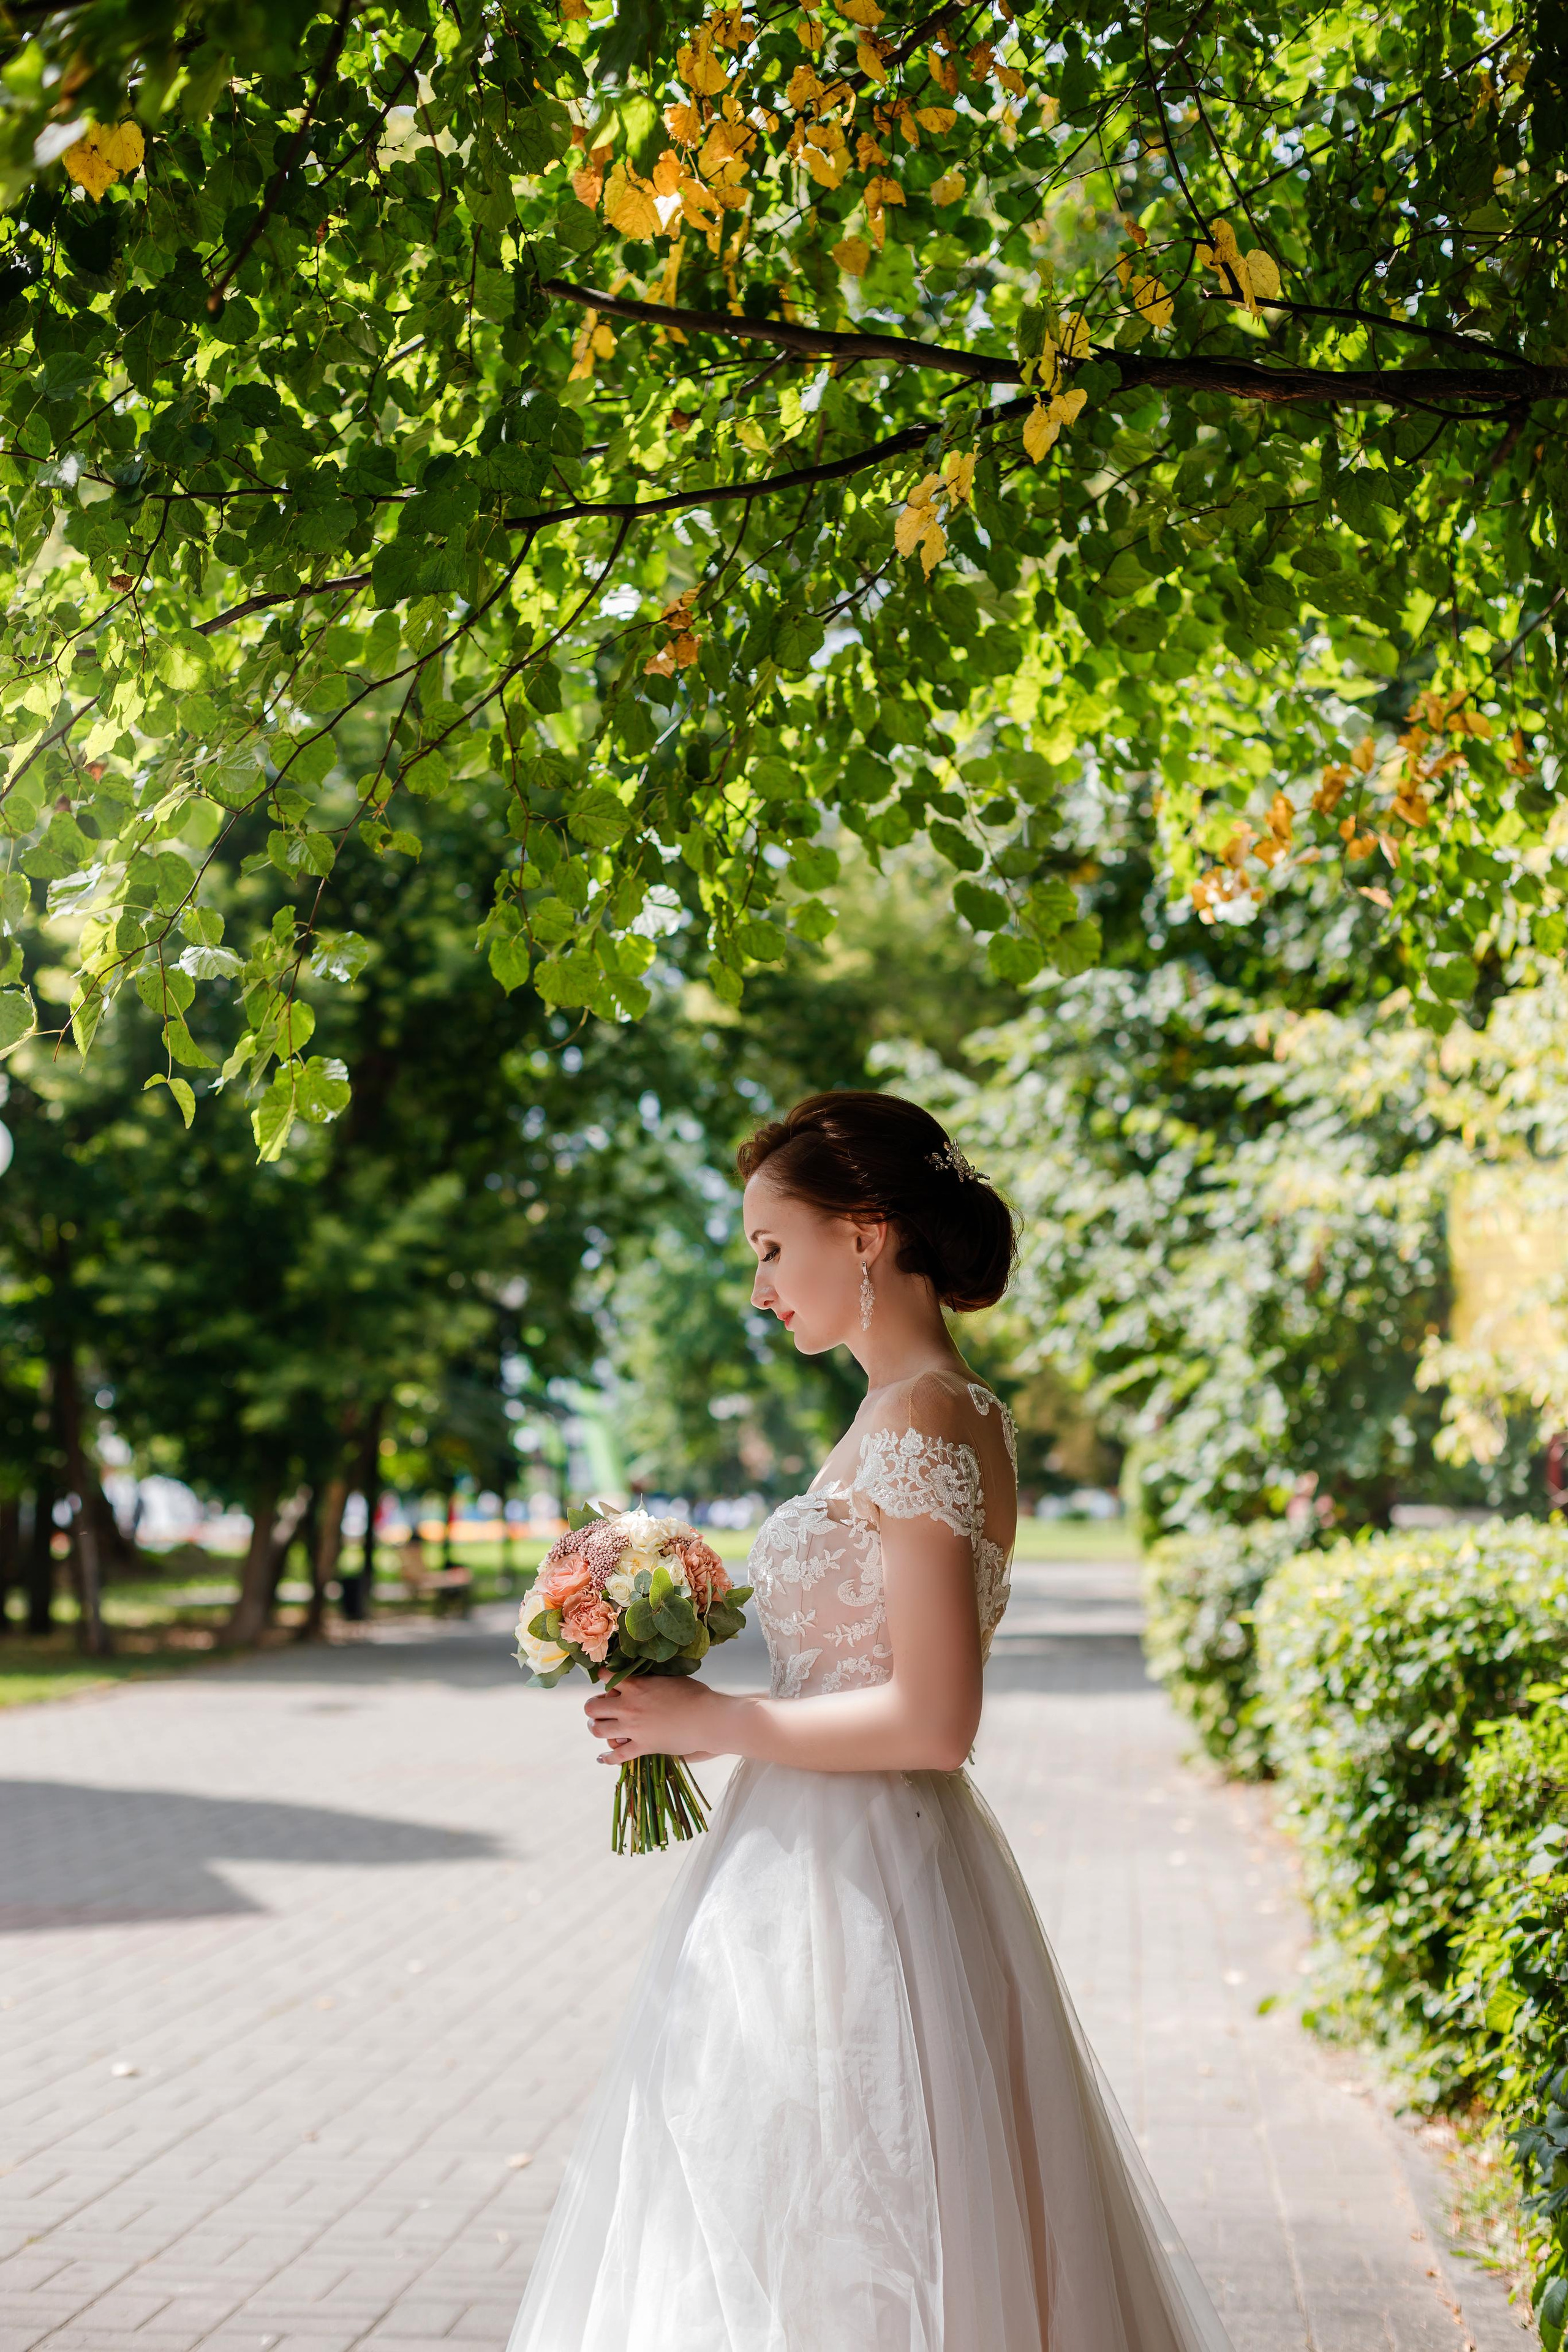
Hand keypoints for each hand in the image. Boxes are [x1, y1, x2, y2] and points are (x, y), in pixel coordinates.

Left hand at [585, 1675, 729, 1764]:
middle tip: (599, 1710)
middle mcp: (628, 1706)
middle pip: (592, 1707)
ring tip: (599, 1727)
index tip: (605, 1680)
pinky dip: (607, 1758)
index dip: (603, 1678)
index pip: (605, 1677)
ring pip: (598, 1730)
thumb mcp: (669, 1678)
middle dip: (592, 1708)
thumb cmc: (694, 1694)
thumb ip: (650, 1679)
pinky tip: (602, 1758)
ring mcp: (633, 1728)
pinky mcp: (642, 1746)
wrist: (707, 1718)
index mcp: (635, 1685)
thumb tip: (643, 1677)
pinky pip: (617, 1755)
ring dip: (596, 1728)